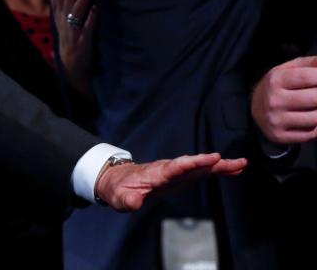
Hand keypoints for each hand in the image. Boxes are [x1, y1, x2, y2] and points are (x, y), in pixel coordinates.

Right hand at [51, 0, 97, 96]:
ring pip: (73, 10)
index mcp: (58, 17)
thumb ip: (62, 9)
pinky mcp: (81, 44)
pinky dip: (90, 19)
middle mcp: (62, 22)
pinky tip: (96, 9)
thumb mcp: (63, 24)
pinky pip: (85, 30)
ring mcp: (71, 33)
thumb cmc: (72, 44)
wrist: (72, 70)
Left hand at [94, 153, 245, 211]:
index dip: (196, 162)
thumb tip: (134, 202)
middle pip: (194, 164)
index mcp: (157, 173)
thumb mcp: (120, 197)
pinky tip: (232, 170)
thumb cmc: (119, 188)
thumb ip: (127, 200)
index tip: (213, 157)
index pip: (178, 166)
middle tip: (237, 162)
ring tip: (241, 164)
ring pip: (200, 167)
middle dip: (214, 163)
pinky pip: (200, 172)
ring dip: (220, 166)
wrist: (118, 180)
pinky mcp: (180, 177)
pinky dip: (215, 171)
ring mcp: (176, 172)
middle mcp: (169, 169)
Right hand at [251, 56, 316, 143]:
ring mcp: (276, 120)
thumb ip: (310, 64)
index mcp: (275, 80)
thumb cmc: (277, 87)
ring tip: (314, 106)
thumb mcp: (287, 70)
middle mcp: (274, 100)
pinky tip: (311, 119)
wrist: (253, 110)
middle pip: (315, 98)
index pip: (310, 77)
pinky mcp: (280, 136)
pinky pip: (311, 133)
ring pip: (316, 118)